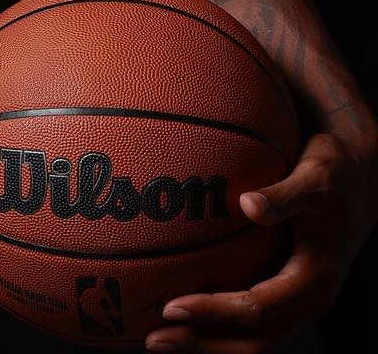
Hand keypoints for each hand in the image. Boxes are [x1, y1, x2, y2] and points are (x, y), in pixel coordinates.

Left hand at [144, 131, 376, 351]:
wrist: (361, 178)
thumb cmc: (334, 174)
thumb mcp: (316, 177)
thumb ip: (285, 195)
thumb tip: (248, 204)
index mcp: (315, 279)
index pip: (257, 307)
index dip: (214, 312)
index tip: (170, 307)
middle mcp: (307, 298)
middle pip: (254, 339)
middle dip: (204, 344)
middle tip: (152, 338)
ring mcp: (298, 299)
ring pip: (253, 338)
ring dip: (208, 344)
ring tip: (158, 339)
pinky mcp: (287, 291)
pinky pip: (252, 320)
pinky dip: (218, 328)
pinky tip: (183, 316)